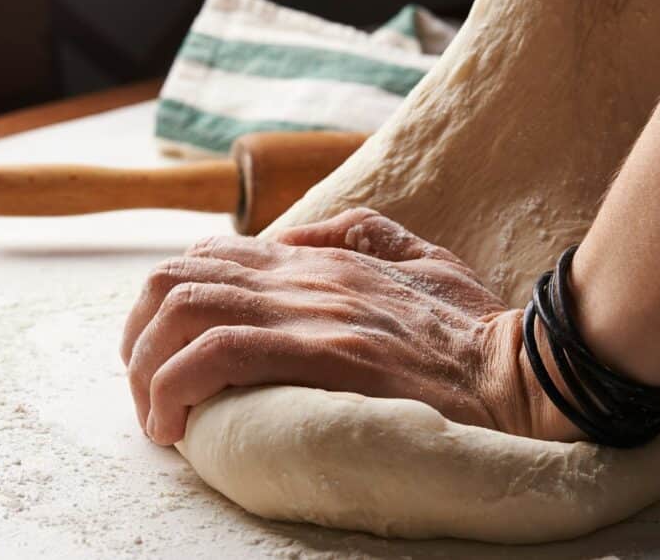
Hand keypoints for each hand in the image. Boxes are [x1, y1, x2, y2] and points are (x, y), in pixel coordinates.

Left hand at [121, 208, 577, 444]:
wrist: (521, 373)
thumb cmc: (473, 330)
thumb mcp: (421, 257)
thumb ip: (360, 233)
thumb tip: (295, 235)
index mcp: (319, 259)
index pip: (208, 257)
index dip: (167, 304)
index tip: (166, 357)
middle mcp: (303, 276)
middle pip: (176, 279)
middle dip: (138, 337)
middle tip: (147, 390)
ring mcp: (311, 311)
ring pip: (183, 310)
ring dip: (147, 367)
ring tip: (157, 417)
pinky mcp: (322, 353)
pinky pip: (217, 354)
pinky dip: (176, 387)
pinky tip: (176, 425)